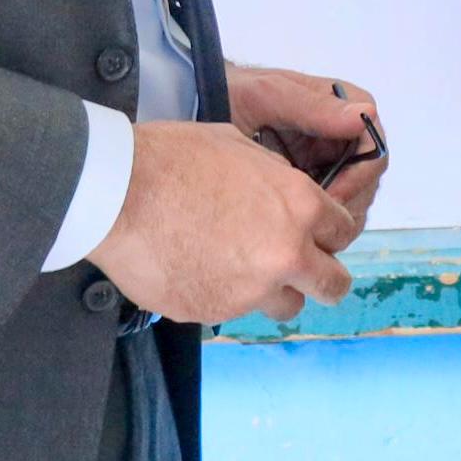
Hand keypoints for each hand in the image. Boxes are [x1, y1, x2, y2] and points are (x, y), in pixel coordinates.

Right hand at [90, 119, 358, 325]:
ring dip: (275, 291)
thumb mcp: (239, 146)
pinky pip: (233, 312)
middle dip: (322, 276)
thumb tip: (285, 196)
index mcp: (298, 206)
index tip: (316, 234)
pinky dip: (223, 296)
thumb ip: (276, 180)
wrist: (117, 194)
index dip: (329, 232)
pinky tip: (196, 270)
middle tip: (300, 268)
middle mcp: (285, 254)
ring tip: (241, 269)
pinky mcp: (213, 313)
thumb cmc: (173, 157)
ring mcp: (250, 291)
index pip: (343, 231)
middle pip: (333, 284)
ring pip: (288, 306)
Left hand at [227, 60, 386, 231]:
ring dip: (332, 218)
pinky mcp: (308, 182)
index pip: (374, 148)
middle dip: (346, 205)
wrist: (198, 104)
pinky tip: (288, 228)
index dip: (359, 178)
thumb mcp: (268, 96)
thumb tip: (364, 117)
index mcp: (342, 106)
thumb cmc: (233, 92)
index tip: (330, 199)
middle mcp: (341, 134)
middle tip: (314, 227)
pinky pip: (325, 209)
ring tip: (297, 230)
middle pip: (366, 181)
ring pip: (350, 199)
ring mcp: (326, 160)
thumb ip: (313, 107)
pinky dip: (314, 222)